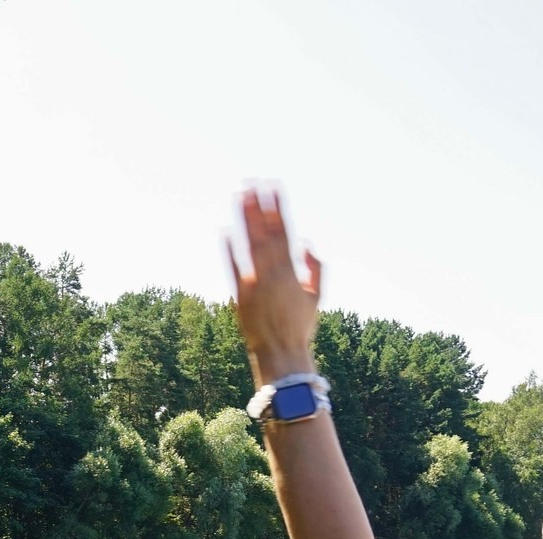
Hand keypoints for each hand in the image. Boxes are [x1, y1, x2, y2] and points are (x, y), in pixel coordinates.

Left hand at [226, 187, 320, 384]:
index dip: (278, 208)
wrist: (281, 353)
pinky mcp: (240, 295)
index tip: (274, 187)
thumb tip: (307, 244)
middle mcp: (273, 273)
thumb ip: (315, 269)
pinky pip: (234, 268)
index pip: (284, 231)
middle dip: (259, 206)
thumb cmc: (299, 326)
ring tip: (239, 196)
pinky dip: (230, 250)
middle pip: (265, 232)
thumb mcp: (316, 297)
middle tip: (252, 182)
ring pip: (249, 244)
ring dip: (245, 219)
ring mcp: (255, 283)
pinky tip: (226, 230)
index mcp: (292, 270)